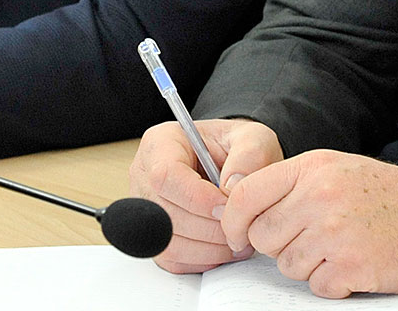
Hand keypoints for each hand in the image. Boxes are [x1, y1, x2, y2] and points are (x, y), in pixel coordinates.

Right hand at [131, 118, 281, 273]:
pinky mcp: (155, 235)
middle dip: (209, 228)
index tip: (227, 206)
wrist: (233, 162)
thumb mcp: (252, 137)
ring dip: (208, 248)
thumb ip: (249, 155)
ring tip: (236, 238)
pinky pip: (172, 259)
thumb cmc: (236, 147)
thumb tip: (231, 187)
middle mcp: (145, 175)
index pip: (165, 175)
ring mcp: (147, 208)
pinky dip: (202, 259)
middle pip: (164, 214)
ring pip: (167, 242)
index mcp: (161, 143)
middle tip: (240, 227)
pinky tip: (223, 246)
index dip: (197, 198)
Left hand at [221, 150, 397, 298]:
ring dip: (309, 265)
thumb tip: (244, 206)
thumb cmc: (390, 197)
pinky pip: (317, 286)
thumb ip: (293, 184)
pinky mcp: (352, 266)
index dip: (232, 219)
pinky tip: (353, 265)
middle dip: (279, 245)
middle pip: (262, 235)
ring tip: (340, 248)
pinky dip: (333, 283)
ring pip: (287, 265)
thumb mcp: (337, 169)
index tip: (235, 234)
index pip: (246, 194)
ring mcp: (335, 232)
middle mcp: (319, 197)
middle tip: (310, 240)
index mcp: (312, 168)